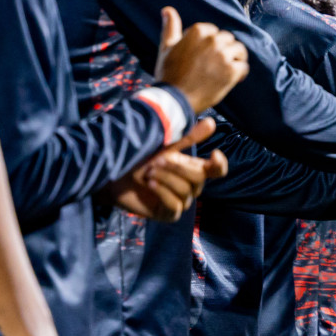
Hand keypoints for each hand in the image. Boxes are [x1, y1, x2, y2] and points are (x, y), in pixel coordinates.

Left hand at [107, 118, 228, 221]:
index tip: (213, 154)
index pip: (217, 170)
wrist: (115, 174)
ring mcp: (180, 201)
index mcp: (193, 168)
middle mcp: (190, 186)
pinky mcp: (168, 213)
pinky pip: (174, 205)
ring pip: (185, 192)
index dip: (220, 164)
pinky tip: (150, 184)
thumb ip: (188, 137)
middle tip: (158, 160)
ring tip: (149, 172)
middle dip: (179, 168)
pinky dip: (163, 193)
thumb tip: (211, 122)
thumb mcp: (165, 145)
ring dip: (166, 179)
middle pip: (199, 179)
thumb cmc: (141, 157)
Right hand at [153, 7, 249, 112]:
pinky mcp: (231, 71)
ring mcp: (223, 55)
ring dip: (235, 60)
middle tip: (215, 66)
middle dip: (224, 51)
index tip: (204, 57)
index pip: (214, 31)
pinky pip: (243, 67)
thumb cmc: (169, 74)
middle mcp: (212, 40)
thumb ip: (170, 27)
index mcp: (198, 31)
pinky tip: (232, 80)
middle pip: (228, 40)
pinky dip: (240, 74)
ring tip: (226, 71)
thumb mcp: (166, 47)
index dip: (210, 45)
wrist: (175, 99)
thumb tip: (167, 9)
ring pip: (239, 51)